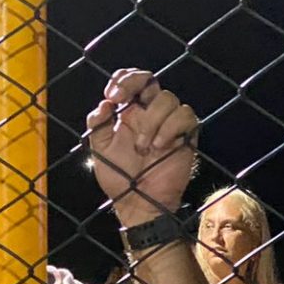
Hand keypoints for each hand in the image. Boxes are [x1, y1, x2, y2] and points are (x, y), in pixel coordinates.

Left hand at [85, 69, 197, 224]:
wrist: (139, 203)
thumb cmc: (119, 179)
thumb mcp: (100, 151)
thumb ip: (97, 125)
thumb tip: (103, 105)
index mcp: (128, 114)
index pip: (129, 82)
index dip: (122, 80)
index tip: (112, 96)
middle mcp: (149, 114)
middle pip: (150, 80)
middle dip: (134, 83)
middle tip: (122, 101)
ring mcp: (168, 123)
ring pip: (167, 98)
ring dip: (151, 121)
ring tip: (143, 147)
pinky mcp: (185, 134)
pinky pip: (184, 115)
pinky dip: (170, 128)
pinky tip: (160, 146)